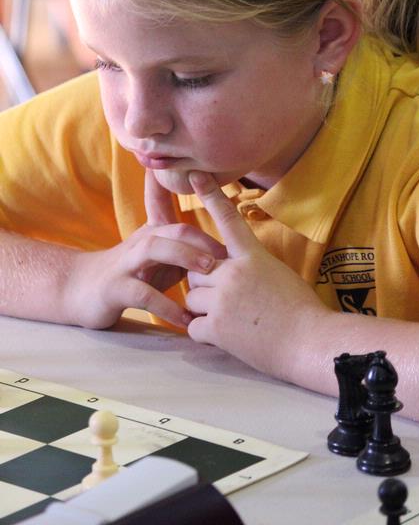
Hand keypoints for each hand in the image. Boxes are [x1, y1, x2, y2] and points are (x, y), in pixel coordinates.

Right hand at [66, 170, 224, 328]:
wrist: (80, 290)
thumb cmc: (132, 274)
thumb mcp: (160, 255)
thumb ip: (187, 248)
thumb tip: (229, 250)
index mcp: (155, 232)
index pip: (180, 213)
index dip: (197, 207)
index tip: (226, 210)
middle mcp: (142, 241)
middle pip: (175, 229)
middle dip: (204, 239)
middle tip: (230, 256)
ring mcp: (126, 263)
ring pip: (155, 248)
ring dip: (184, 256)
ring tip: (208, 272)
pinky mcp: (115, 289)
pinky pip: (143, 295)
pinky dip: (167, 307)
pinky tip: (185, 320)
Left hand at [185, 171, 329, 379]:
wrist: (311, 343)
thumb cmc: (302, 311)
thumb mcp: (278, 274)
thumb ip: (250, 267)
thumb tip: (228, 270)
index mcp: (252, 256)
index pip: (227, 220)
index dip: (210, 195)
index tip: (195, 174)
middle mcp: (233, 272)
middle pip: (196, 271)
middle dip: (205, 285)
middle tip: (232, 303)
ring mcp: (223, 299)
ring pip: (191, 297)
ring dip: (203, 310)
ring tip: (233, 321)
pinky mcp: (217, 327)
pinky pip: (193, 326)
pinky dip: (206, 334)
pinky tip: (229, 338)